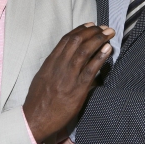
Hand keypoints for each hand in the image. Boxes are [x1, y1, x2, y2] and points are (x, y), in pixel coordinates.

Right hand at [23, 23, 113, 143]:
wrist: (35, 118)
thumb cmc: (38, 100)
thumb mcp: (42, 77)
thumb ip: (53, 66)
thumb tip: (64, 59)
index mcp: (50, 62)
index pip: (66, 39)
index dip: (80, 30)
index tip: (89, 25)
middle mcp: (59, 65)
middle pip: (77, 41)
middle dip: (92, 31)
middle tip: (104, 27)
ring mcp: (68, 76)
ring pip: (84, 51)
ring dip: (99, 39)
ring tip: (108, 34)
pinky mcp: (77, 88)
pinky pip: (91, 69)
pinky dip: (100, 57)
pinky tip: (108, 49)